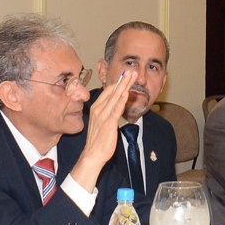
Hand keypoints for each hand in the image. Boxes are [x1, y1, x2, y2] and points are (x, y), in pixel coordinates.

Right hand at [69, 71, 129, 190]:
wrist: (92, 154)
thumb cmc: (99, 140)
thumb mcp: (104, 123)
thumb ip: (109, 113)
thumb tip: (117, 106)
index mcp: (97, 108)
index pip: (109, 91)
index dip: (118, 82)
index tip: (126, 74)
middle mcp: (99, 109)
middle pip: (112, 91)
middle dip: (123, 80)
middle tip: (131, 70)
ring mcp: (103, 115)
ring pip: (115, 97)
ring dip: (124, 85)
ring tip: (131, 76)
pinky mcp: (108, 123)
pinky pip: (115, 110)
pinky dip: (121, 100)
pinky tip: (126, 92)